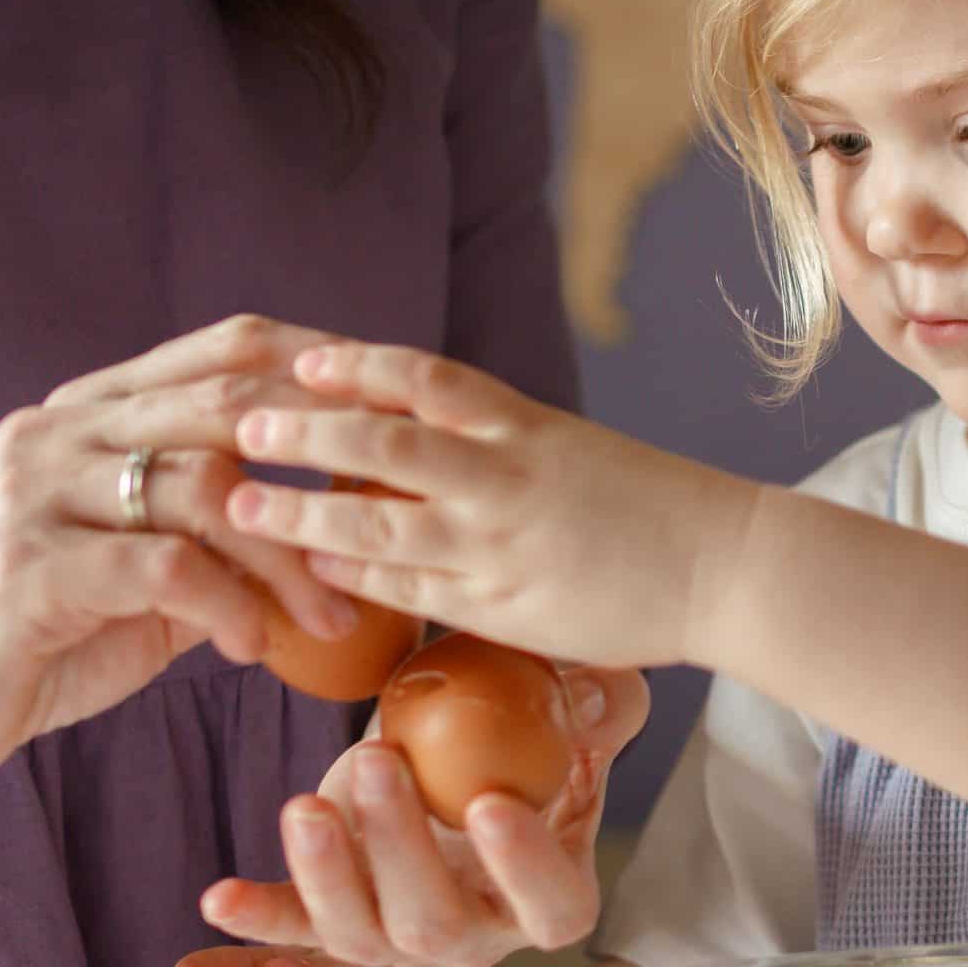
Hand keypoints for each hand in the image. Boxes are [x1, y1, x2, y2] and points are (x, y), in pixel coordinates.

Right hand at [0, 316, 359, 811]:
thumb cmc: (26, 647)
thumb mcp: (136, 584)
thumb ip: (210, 543)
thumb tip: (327, 536)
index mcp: (87, 416)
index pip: (224, 351)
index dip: (323, 366)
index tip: (405, 411)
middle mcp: (57, 432)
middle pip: (228, 401)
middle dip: (328, 453)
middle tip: (401, 507)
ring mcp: (34, 493)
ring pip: (205, 485)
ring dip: (288, 556)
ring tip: (331, 616)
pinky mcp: (25, 568)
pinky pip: (163, 566)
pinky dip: (226, 605)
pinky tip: (251, 647)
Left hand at [198, 664, 649, 966]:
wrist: (460, 752)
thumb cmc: (531, 732)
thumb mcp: (578, 714)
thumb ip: (604, 703)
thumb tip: (599, 690)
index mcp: (549, 897)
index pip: (551, 906)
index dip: (525, 868)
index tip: (491, 804)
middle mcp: (476, 934)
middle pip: (439, 926)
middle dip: (403, 850)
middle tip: (379, 763)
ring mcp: (399, 937)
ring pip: (362, 936)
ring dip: (329, 876)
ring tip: (305, 805)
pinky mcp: (335, 918)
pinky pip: (295, 929)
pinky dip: (258, 915)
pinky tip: (219, 897)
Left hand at [223, 343, 765, 669]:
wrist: (725, 566)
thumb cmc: (651, 506)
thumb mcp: (571, 449)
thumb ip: (498, 441)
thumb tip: (414, 430)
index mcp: (527, 425)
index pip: (423, 379)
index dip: (354, 366)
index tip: (297, 358)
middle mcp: (507, 478)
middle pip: (384, 443)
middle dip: (305, 431)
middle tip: (241, 424)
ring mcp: (503, 546)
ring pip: (382, 523)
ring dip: (304, 511)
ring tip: (243, 502)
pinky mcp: (507, 608)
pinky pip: (414, 592)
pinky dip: (358, 577)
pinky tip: (313, 566)